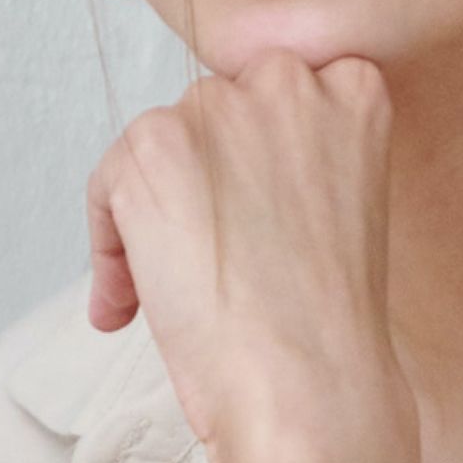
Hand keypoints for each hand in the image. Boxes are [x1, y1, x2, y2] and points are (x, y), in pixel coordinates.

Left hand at [84, 47, 409, 457]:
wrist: (308, 384)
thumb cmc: (331, 319)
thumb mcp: (348, 202)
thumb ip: (303, 156)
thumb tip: (223, 169)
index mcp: (354, 88)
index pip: (281, 96)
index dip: (257, 162)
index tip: (255, 217)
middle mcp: (288, 79)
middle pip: (217, 115)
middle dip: (206, 180)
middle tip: (214, 257)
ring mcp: (219, 106)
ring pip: (161, 144)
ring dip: (156, 211)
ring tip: (173, 292)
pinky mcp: (156, 143)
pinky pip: (109, 182)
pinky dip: (109, 246)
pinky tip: (134, 303)